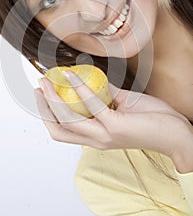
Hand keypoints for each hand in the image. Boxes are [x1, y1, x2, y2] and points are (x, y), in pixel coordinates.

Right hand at [35, 70, 192, 169]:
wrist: (176, 133)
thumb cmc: (152, 120)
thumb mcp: (123, 104)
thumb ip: (106, 94)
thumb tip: (93, 79)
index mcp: (96, 136)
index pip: (63, 130)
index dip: (47, 113)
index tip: (42, 93)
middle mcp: (96, 140)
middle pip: (58, 127)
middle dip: (43, 107)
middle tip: (39, 85)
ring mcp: (104, 135)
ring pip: (68, 119)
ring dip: (53, 98)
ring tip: (48, 80)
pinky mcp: (115, 127)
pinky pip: (92, 104)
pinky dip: (79, 88)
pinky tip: (72, 75)